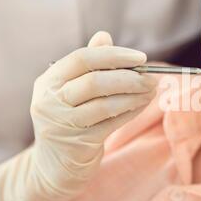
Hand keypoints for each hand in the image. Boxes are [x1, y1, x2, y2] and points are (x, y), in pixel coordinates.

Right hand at [29, 31, 156, 185]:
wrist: (56, 164)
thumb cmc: (69, 118)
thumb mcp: (71, 90)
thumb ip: (88, 64)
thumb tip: (105, 36)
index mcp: (48, 81)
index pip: (82, 58)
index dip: (114, 55)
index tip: (141, 58)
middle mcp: (50, 101)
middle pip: (95, 82)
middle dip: (129, 78)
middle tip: (151, 78)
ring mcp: (63, 124)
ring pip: (106, 104)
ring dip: (135, 96)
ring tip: (152, 91)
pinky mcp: (79, 143)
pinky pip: (112, 123)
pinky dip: (132, 112)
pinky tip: (142, 105)